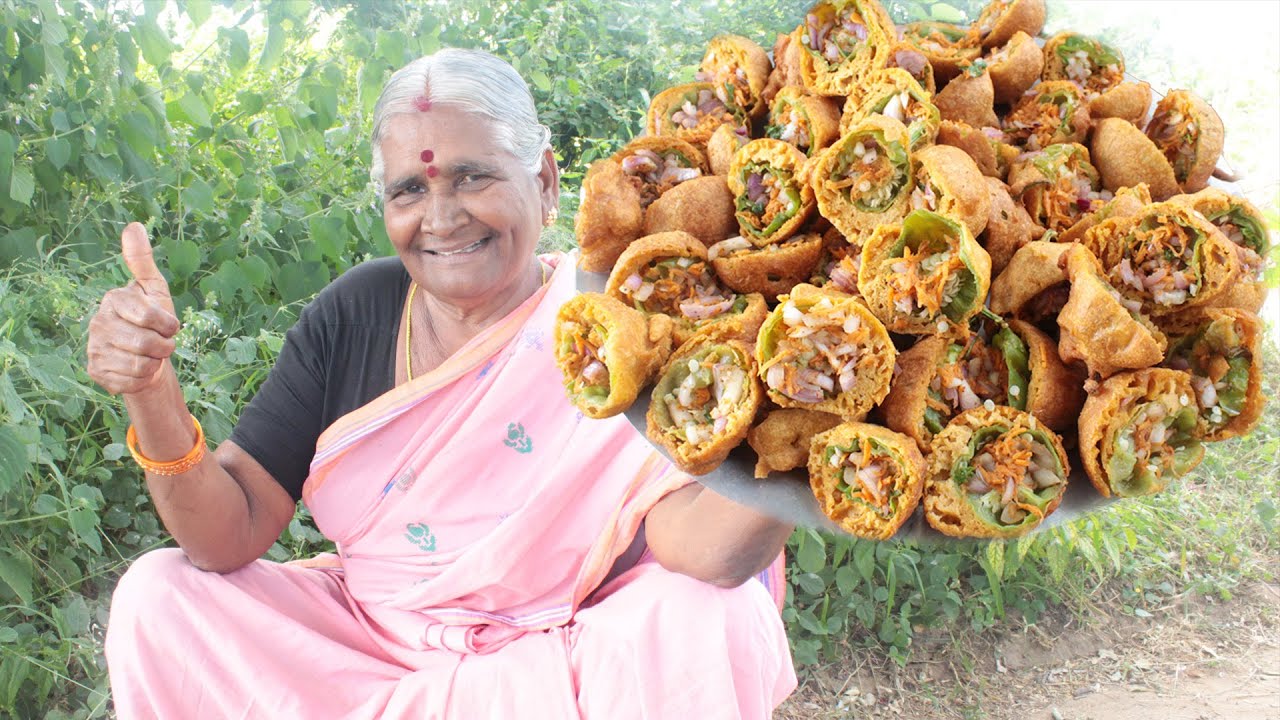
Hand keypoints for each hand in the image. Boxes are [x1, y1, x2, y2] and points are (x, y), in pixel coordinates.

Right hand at [87, 222, 180, 395]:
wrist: (147, 357)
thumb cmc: (153, 321)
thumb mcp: (154, 289)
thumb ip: (143, 261)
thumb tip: (133, 225)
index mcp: (113, 300)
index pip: (152, 316)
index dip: (169, 325)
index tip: (169, 326)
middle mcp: (98, 323)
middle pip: (147, 343)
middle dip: (164, 347)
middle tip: (161, 344)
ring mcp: (94, 349)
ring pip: (141, 364)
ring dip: (155, 362)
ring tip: (149, 355)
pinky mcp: (97, 372)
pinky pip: (132, 380)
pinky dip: (144, 378)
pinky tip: (138, 369)